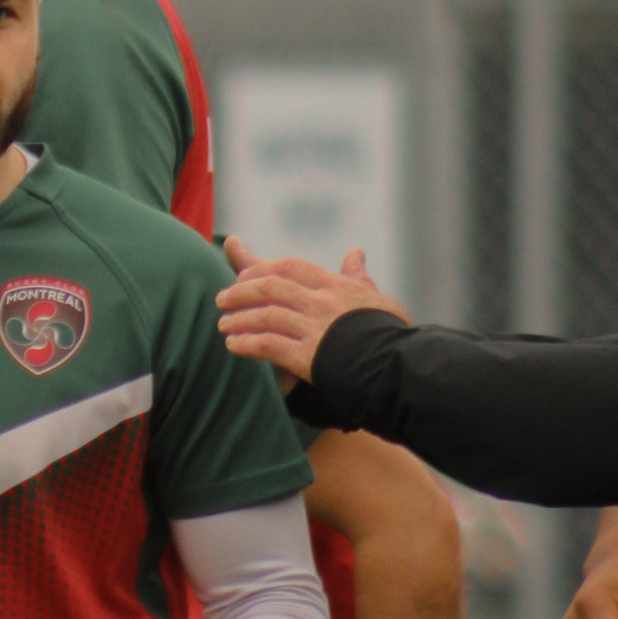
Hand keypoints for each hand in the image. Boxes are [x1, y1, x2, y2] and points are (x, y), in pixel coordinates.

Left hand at [215, 243, 408, 384]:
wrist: (395, 366)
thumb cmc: (388, 332)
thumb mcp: (373, 297)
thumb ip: (358, 275)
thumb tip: (356, 252)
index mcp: (333, 286)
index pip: (290, 267)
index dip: (262, 268)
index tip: (244, 273)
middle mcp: (319, 303)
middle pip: (270, 287)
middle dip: (241, 291)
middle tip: (222, 298)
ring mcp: (312, 329)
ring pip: (265, 315)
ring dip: (239, 318)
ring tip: (222, 325)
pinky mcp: (306, 356)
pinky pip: (268, 345)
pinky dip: (247, 343)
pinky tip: (233, 345)